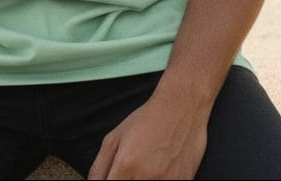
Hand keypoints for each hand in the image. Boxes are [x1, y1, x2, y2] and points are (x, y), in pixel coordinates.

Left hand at [87, 92, 207, 179]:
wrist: (181, 107)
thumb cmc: (148, 120)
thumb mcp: (114, 138)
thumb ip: (99, 167)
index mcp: (126, 165)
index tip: (113, 178)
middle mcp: (146, 176)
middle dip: (124, 180)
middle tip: (129, 172)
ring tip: (146, 167)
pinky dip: (159, 180)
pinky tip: (159, 170)